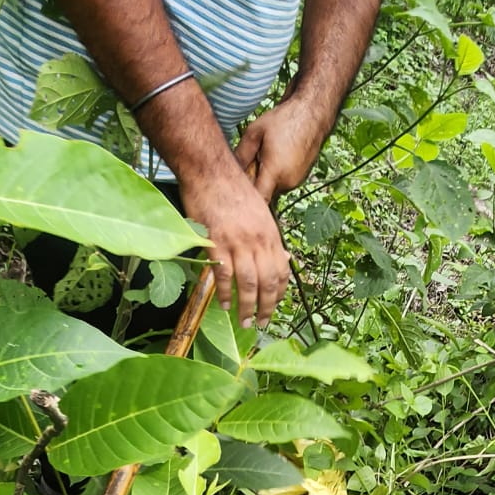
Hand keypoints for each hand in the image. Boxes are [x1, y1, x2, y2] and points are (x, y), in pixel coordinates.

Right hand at [180, 160, 290, 327]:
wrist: (210, 170)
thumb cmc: (233, 190)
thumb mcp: (261, 213)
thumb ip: (269, 238)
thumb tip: (284, 258)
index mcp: (271, 234)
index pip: (281, 272)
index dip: (279, 294)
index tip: (274, 307)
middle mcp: (258, 240)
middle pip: (268, 283)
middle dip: (267, 308)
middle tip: (261, 324)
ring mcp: (238, 242)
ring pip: (248, 283)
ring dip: (247, 307)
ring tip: (245, 322)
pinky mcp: (217, 242)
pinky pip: (224, 275)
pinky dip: (225, 293)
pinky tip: (224, 304)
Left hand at [236, 94, 327, 204]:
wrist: (312, 114)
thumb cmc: (283, 120)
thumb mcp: (254, 133)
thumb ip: (241, 155)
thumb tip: (229, 171)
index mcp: (275, 172)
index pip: (259, 200)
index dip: (247, 199)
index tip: (238, 192)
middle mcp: (287, 182)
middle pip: (264, 193)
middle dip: (254, 182)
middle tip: (251, 161)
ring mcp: (296, 182)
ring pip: (273, 188)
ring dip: (266, 178)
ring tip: (266, 155)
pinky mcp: (301, 178)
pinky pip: (283, 182)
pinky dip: (276, 175)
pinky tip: (277, 156)